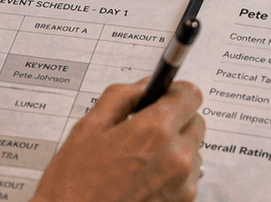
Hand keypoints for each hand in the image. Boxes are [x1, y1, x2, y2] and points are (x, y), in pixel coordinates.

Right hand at [32, 79, 204, 201]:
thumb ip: (122, 97)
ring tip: (140, 159)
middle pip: (195, 122)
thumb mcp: (89, 127)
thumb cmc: (75, 182)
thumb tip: (143, 86)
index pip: (190, 94)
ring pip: (193, 150)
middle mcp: (176, 157)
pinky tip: (144, 177)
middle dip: (175, 120)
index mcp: (155, 130)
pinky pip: (188, 176)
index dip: (174, 92)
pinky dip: (173, 172)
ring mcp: (182, 183)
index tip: (163, 96)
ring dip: (175, 148)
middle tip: (145, 128)